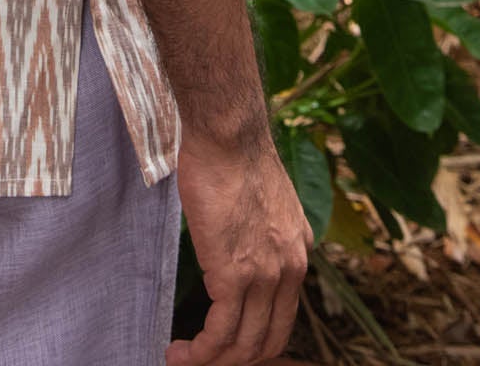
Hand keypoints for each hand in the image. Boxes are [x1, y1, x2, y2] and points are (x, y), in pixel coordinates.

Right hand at [164, 129, 311, 364]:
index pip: (282, 316)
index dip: (254, 339)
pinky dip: (200, 353)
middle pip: (267, 340)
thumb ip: (262, 231)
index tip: (224, 341)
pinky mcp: (234, 275)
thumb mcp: (265, 200)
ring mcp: (264, 275)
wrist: (227, 136)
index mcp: (298, 252)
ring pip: (243, 344)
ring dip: (212, 360)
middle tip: (205, 357)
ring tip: (183, 360)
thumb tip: (242, 243)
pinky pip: (220, 333)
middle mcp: (290, 270)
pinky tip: (180, 353)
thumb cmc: (234, 155)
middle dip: (235, 358)